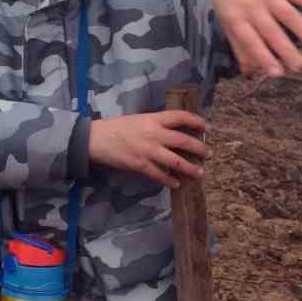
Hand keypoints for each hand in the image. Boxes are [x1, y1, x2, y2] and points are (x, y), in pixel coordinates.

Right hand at [88, 112, 209, 187]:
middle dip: (199, 148)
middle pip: (184, 141)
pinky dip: (169, 180)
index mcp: (153, 119)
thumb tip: (171, 133)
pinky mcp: (140, 164)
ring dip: (190, 168)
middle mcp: (154, 134)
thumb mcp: (137, 120)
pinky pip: (160, 174)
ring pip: (176, 161)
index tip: (205, 126)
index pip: (180, 116)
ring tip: (200, 173)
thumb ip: (154, 125)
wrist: (94, 139)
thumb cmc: (114, 127)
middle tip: (207, 154)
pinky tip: (176, 184)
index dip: (196, 121)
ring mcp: (148, 150)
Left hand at [209, 0, 301, 77]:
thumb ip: (239, 46)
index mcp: (235, 19)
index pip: (251, 42)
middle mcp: (251, 7)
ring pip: (288, 15)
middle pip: (272, 32)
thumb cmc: (228, 1)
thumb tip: (250, 73)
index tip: (278, 74)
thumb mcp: (227, 23)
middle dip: (288, 51)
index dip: (264, 58)